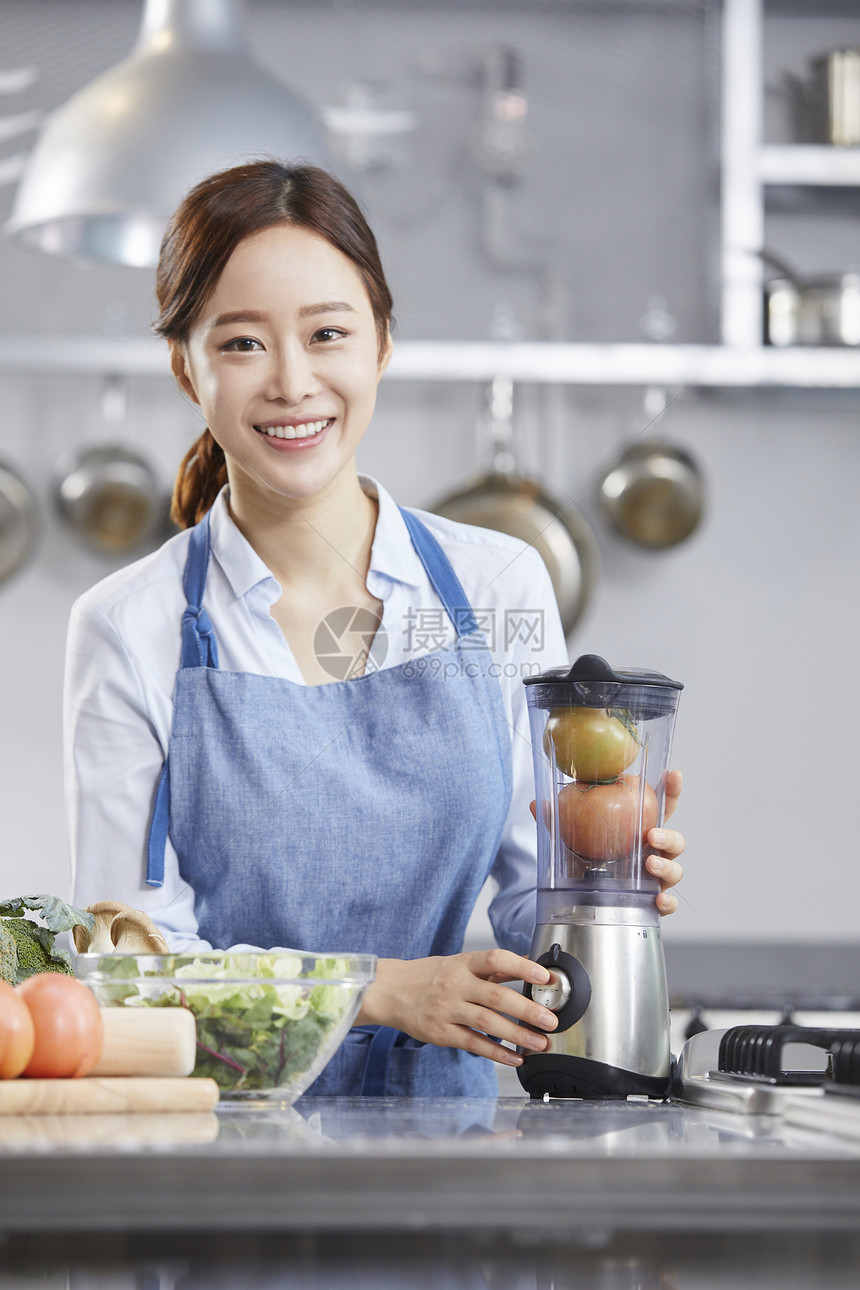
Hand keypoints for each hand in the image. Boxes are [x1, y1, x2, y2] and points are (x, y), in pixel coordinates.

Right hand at [355, 950, 558, 1067]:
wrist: (390, 990)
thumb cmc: (430, 975)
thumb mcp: (460, 963)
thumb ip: (494, 966)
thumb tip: (530, 963)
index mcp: (463, 963)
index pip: (495, 959)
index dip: (521, 966)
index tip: (545, 976)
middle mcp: (456, 984)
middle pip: (496, 996)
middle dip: (527, 1009)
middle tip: (551, 1020)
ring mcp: (447, 1009)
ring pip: (487, 1022)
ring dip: (518, 1035)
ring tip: (541, 1043)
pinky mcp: (441, 1033)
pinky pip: (473, 1043)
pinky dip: (497, 1053)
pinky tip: (516, 1058)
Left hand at [528, 767, 685, 916]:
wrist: (581, 896)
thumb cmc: (587, 858)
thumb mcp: (574, 838)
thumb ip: (558, 821)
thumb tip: (536, 803)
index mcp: (639, 830)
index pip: (661, 808)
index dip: (670, 791)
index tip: (672, 775)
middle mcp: (652, 852)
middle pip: (675, 841)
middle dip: (669, 836)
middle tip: (652, 834)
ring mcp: (655, 878)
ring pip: (675, 870)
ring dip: (667, 866)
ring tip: (650, 863)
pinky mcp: (651, 901)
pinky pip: (667, 903)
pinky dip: (667, 902)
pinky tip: (658, 899)